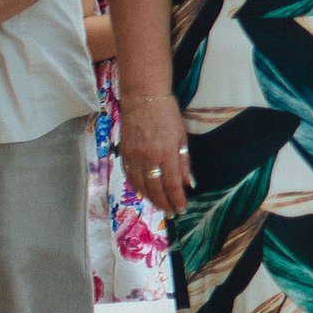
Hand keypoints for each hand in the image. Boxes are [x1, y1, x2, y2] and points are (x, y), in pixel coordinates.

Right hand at [118, 92, 193, 213]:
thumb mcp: (182, 137)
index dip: (176, 199)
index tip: (181, 209)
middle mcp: (148, 158)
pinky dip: (137, 187)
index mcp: (165, 153)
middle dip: (164, 203)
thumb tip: (189, 184)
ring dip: (150, 199)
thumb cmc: (168, 115)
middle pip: (155, 188)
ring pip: (140, 185)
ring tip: (160, 206)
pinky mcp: (123, 153)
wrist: (142, 99)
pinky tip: (144, 193)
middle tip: (171, 213)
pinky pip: (129, 176)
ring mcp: (133, 156)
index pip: (171, 184)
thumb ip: (184, 162)